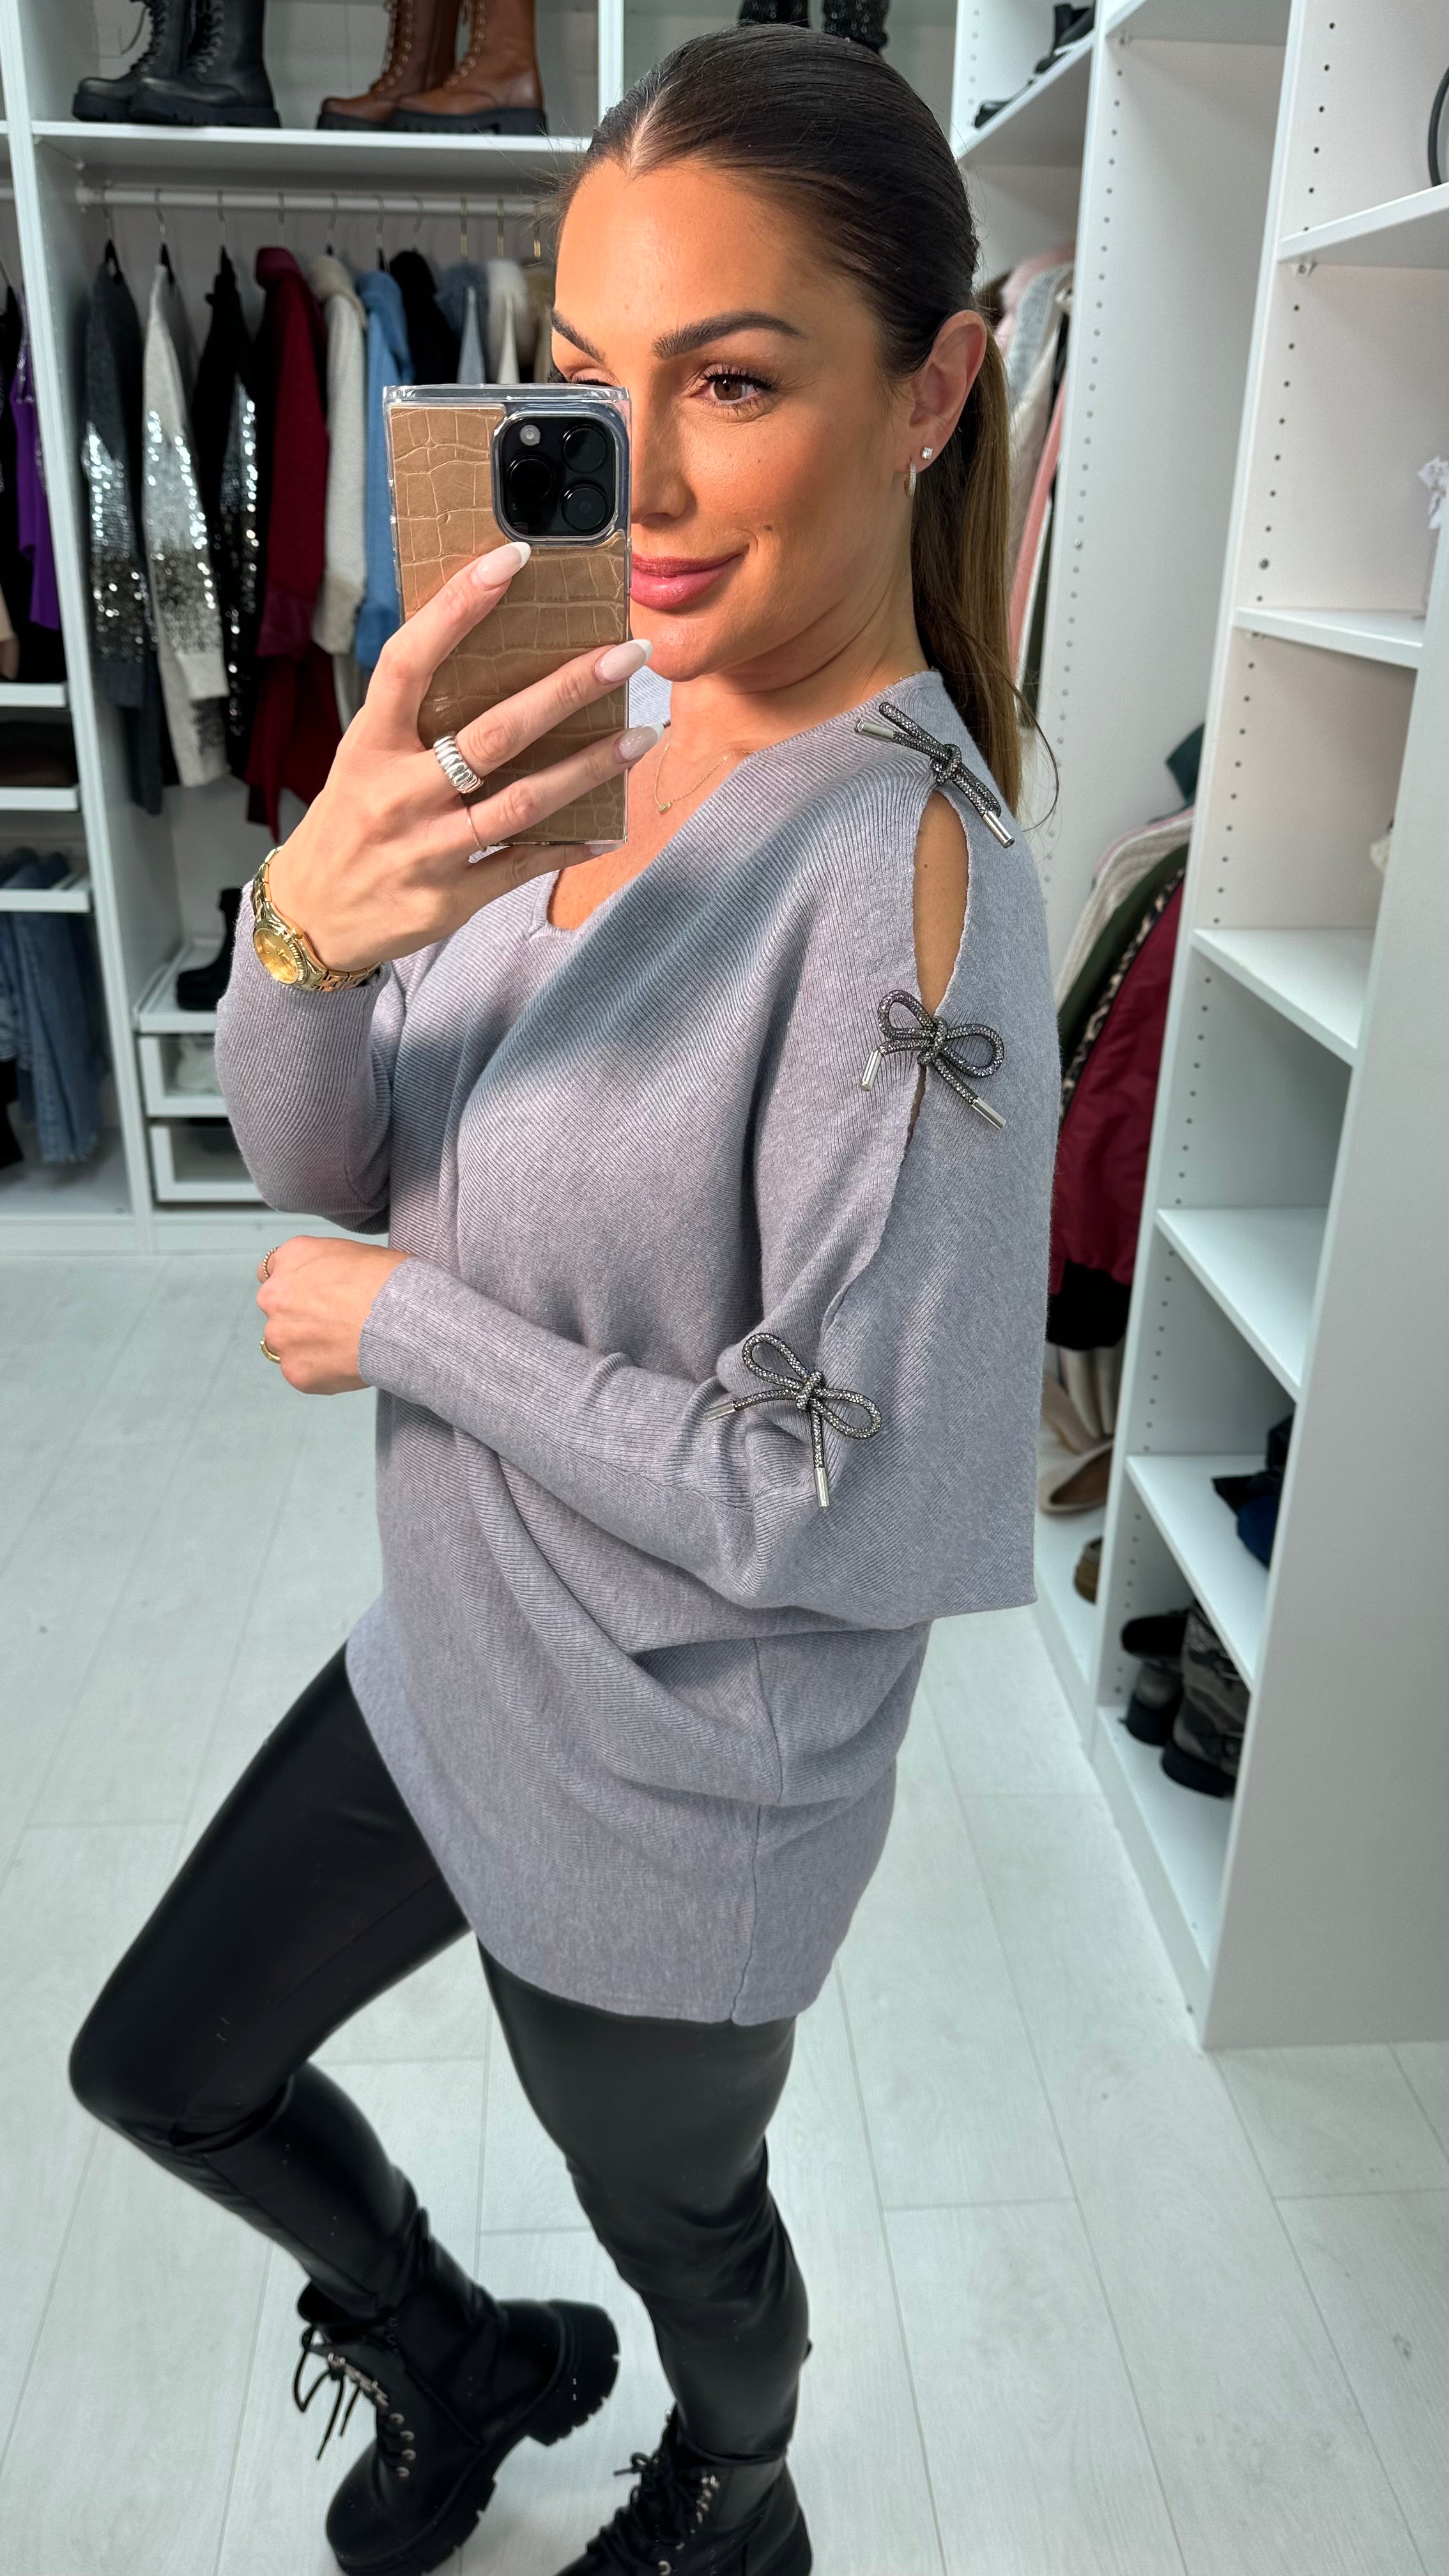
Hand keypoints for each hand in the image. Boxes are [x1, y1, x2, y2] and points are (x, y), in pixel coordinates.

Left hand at [256, 1236, 410, 1391]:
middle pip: (277, 1310)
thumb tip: (327, 1283)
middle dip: (299, 1317)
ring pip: (286, 1343)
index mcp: (291, 1258)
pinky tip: (347, 1363)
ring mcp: (281, 1336)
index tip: (311, 1296)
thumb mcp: (350, 1251)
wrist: (400, 1317)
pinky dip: (321, 1371)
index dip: (294, 1286)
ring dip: (308, 1345)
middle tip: (335, 1323)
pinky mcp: (295, 1370)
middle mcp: (274, 1295)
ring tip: (345, 1346)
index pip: (271, 1273)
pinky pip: (302, 1372)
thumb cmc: (388, 1281)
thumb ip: (323, 1267)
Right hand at [265, 541, 657, 974]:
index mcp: (370, 744)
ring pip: (522, 803)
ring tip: (642, 737)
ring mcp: (427, 849)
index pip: (409, 661)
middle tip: (629, 656)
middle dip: (567, 690)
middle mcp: (397, 794)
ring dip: (590, 769)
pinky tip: (608, 827)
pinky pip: (522, 865)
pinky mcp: (450, 898)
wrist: (311, 917)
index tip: (510, 558)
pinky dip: (569, 846)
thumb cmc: (350, 821)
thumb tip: (489, 653)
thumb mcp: (363, 758)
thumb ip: (416, 717)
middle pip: (493, 733)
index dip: (456, 607)